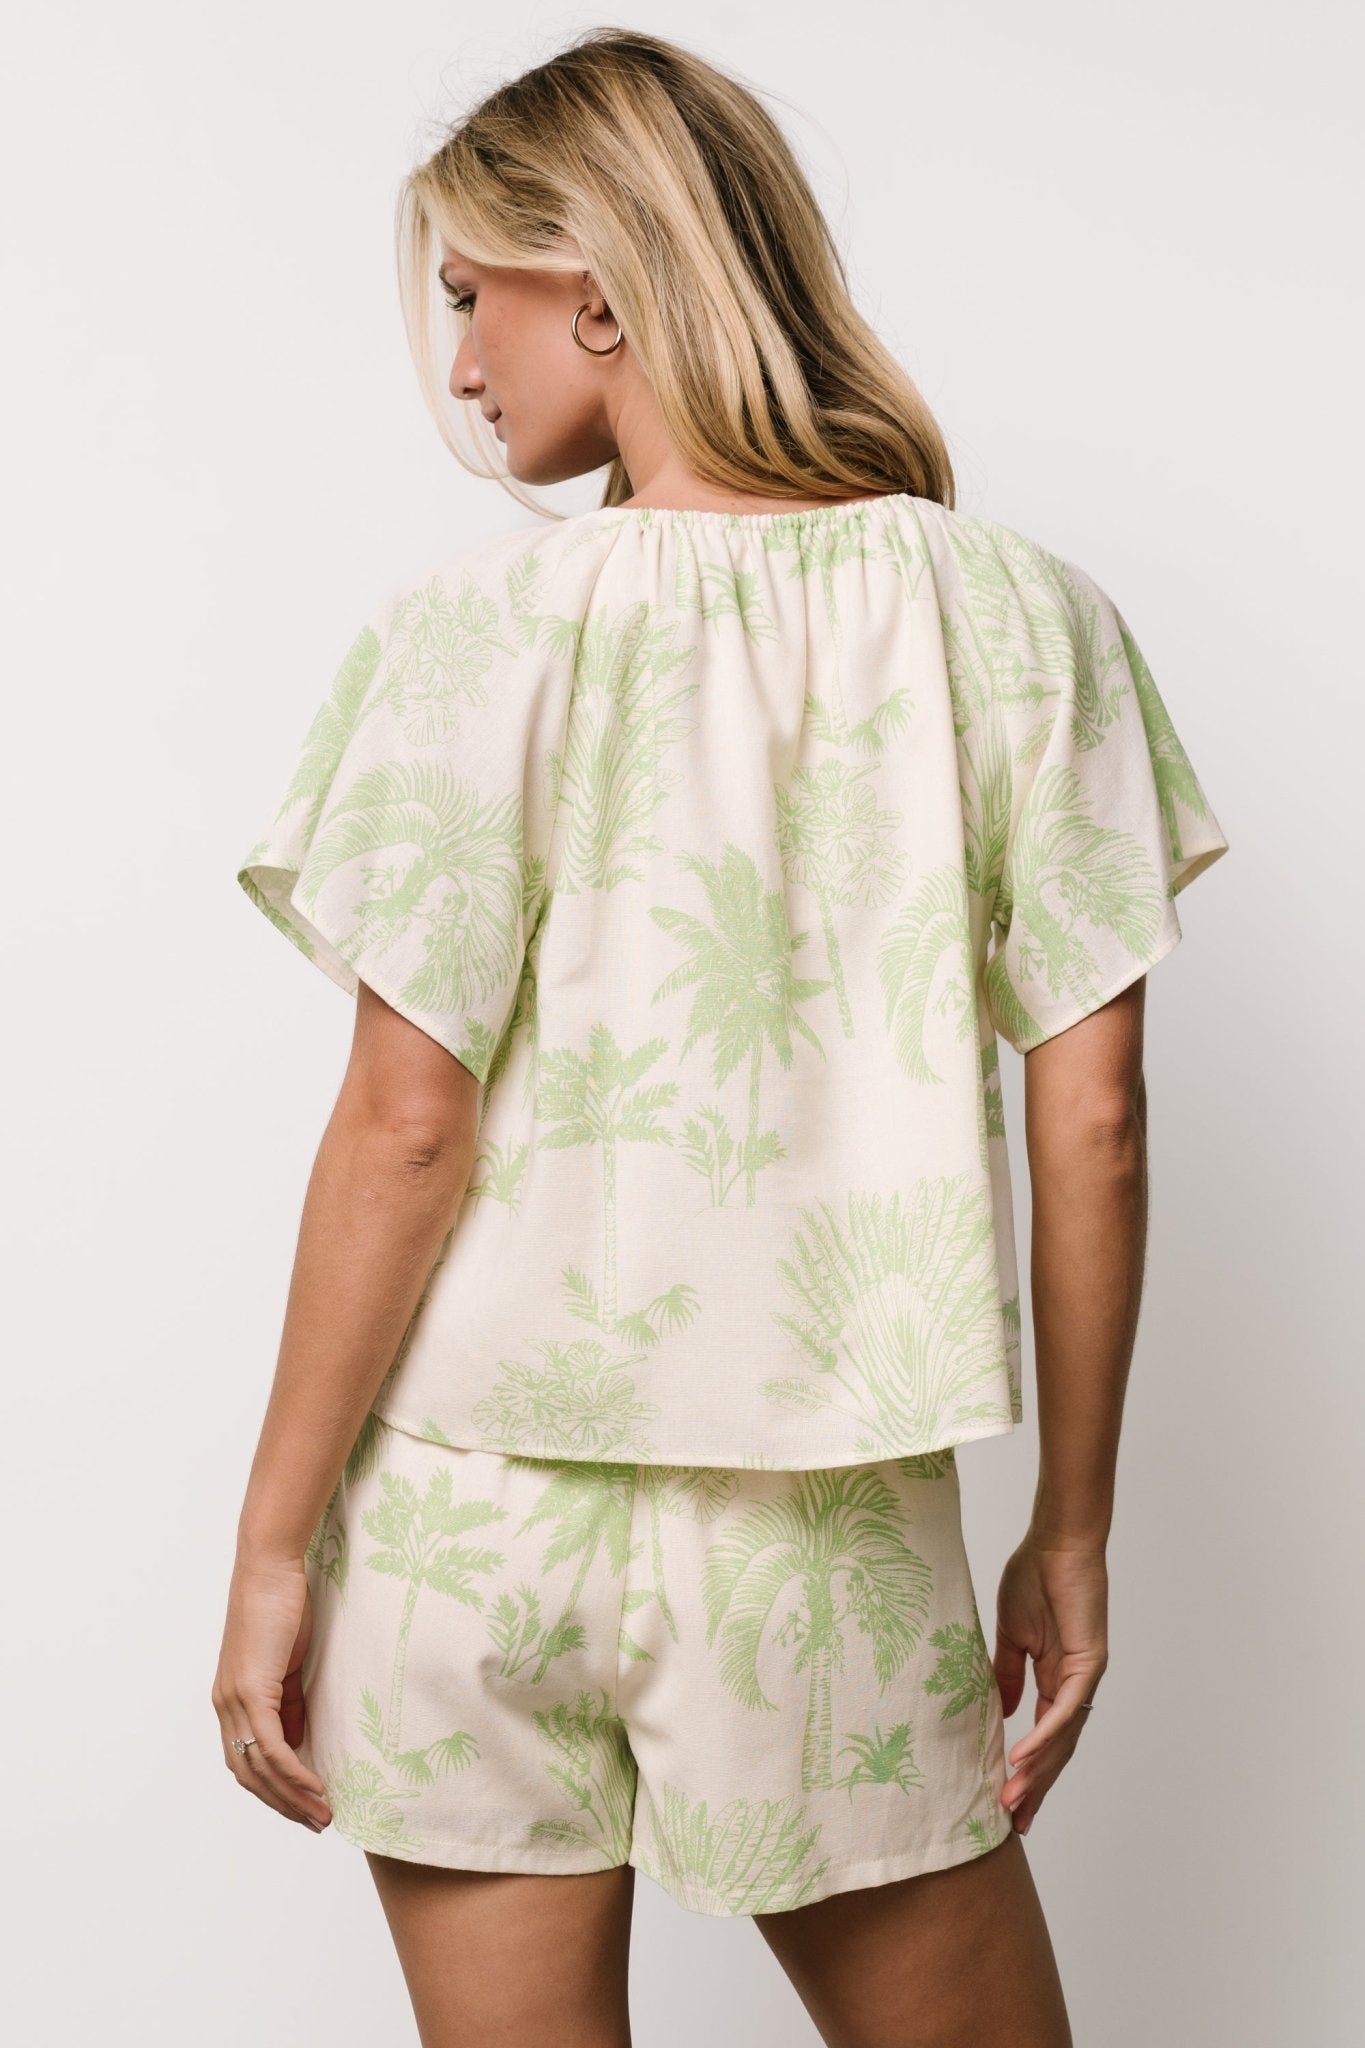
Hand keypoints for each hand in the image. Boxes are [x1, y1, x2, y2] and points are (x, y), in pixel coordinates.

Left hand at [212, 1552, 331, 1833]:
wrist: (270, 1569)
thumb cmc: (283, 1607)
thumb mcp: (288, 1666)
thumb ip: (289, 1705)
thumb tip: (298, 1741)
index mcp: (233, 1701)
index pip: (247, 1762)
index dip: (274, 1791)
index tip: (305, 1808)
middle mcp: (226, 1706)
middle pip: (249, 1774)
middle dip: (284, 1804)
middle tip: (318, 1823)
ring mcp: (235, 1700)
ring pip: (259, 1766)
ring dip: (291, 1796)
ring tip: (323, 1814)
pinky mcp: (250, 1691)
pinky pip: (270, 1746)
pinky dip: (292, 1772)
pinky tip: (315, 1786)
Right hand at [993, 1536, 1107, 1835]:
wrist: (1056, 1543)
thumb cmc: (1034, 1577)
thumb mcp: (1011, 1634)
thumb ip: (1007, 1674)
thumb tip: (1001, 1712)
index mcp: (1056, 1679)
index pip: (1045, 1737)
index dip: (1030, 1771)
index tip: (1009, 1803)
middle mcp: (1075, 1686)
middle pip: (1057, 1750)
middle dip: (1036, 1787)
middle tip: (1014, 1823)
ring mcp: (1085, 1677)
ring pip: (1062, 1738)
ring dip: (1037, 1772)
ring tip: (1012, 1801)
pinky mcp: (1089, 1663)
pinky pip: (1065, 1710)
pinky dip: (1044, 1737)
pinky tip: (1023, 1759)